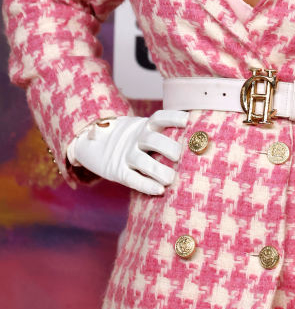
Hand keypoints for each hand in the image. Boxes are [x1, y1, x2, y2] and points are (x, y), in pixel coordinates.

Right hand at [67, 110, 188, 194]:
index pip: (159, 118)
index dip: (173, 118)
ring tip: (171, 179)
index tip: (187, 120)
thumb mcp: (139, 129)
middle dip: (168, 147)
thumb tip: (190, 134)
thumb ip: (158, 132)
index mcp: (143, 125)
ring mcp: (125, 155)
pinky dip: (146, 185)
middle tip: (180, 156)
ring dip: (158, 170)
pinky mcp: (116, 172)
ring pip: (142, 161)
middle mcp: (135, 138)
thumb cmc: (128, 140)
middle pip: (152, 139)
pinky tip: (159, 190)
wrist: (89, 145)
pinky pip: (132, 179)